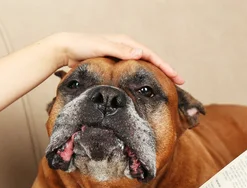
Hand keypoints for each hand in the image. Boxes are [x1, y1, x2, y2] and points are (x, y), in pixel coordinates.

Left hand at [45, 32, 183, 84]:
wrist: (66, 49)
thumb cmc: (82, 47)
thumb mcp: (102, 47)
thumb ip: (120, 50)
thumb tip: (141, 53)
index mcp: (126, 42)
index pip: (151, 55)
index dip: (166, 66)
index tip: (177, 77)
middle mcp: (126, 48)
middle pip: (151, 60)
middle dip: (166, 70)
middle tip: (180, 82)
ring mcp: (121, 56)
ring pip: (144, 66)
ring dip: (156, 74)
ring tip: (168, 84)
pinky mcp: (115, 63)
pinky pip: (134, 71)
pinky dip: (143, 76)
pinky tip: (147, 85)